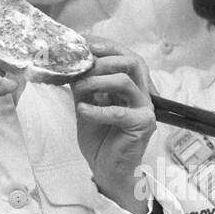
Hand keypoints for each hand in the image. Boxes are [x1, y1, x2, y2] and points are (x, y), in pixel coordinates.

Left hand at [71, 39, 155, 205]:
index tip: (83, 44)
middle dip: (104, 59)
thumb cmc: (98, 137)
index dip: (105, 46)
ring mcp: (145, 109)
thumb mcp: (85, 103)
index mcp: (131, 85)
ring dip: (97, 81)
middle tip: (82, 64)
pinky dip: (97, 109)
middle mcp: (142, 93)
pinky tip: (81, 110)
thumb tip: (69, 61)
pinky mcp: (143, 126)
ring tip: (78, 88)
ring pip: (126, 82)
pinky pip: (120, 112)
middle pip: (132, 62)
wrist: (106, 169)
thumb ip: (83, 83)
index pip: (124, 55)